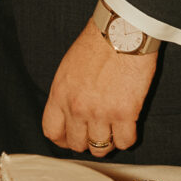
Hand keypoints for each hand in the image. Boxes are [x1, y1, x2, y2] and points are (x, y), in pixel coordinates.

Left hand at [42, 20, 156, 157]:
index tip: (71, 138)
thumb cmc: (98, 44)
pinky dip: (127, 138)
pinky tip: (128, 127)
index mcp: (60, 94)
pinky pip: (125, 141)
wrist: (122, 32)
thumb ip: (66, 93)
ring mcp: (101, 112)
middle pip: (77, 144)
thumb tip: (69, 113)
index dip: (63, 140)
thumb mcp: (69, 67)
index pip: (52, 131)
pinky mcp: (125, 113)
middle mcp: (77, 107)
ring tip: (113, 131)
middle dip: (86, 142)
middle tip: (96, 134)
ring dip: (107, 143)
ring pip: (100, 148)